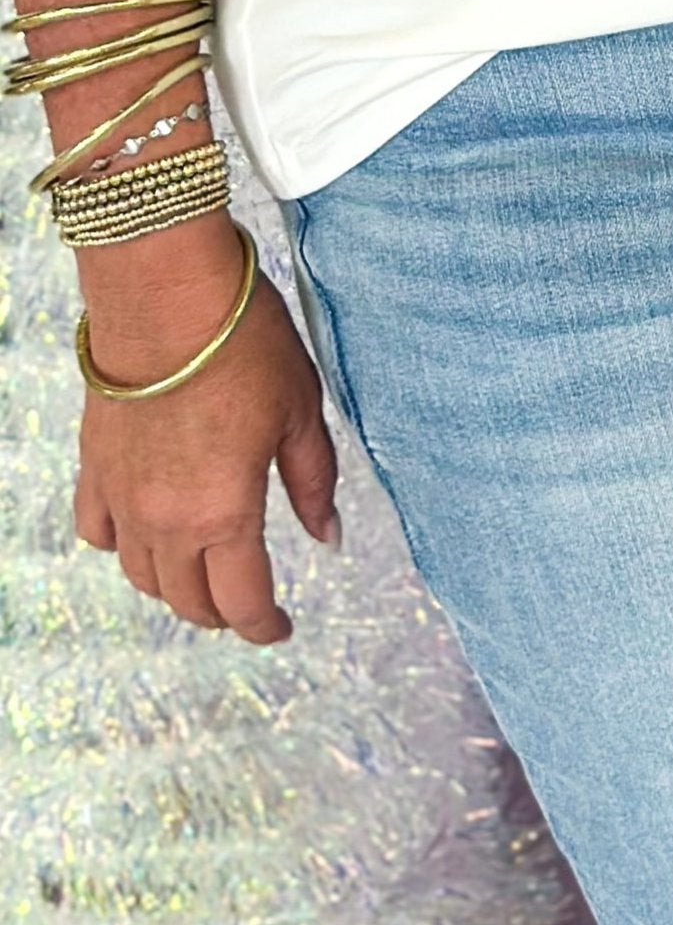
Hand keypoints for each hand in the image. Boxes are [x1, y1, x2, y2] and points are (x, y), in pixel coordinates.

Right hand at [72, 222, 339, 643]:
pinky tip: (145, 532)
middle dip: (223, 612)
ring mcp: (122, 498)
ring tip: (204, 572)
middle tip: (249, 602)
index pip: (243, 601)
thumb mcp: (301, 411)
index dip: (265, 626)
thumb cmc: (245, 345)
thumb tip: (327, 540)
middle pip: (188, 600)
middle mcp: (165, 521)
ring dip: (174, 586)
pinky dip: (122, 546)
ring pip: (141, 576)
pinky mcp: (93, 467)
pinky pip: (98, 532)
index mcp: (225, 514)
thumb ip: (312, 483)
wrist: (165, 294)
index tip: (282, 629)